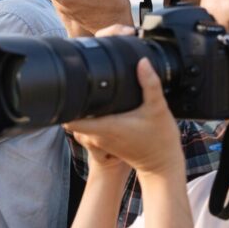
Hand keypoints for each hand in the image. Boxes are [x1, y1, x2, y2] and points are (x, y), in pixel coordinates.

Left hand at [65, 56, 182, 176]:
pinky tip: (100, 107)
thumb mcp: (158, 109)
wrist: (163, 165)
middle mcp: (98, 136)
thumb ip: (150, 84)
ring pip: (80, 124)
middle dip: (72, 103)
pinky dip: (90, 119)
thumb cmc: (160, 140)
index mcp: (106, 127)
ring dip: (81, 111)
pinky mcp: (105, 143)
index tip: (70, 89)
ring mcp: (100, 141)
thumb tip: (143, 62)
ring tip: (88, 94)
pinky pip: (89, 129)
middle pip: (71, 119)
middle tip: (79, 86)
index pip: (70, 120)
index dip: (65, 105)